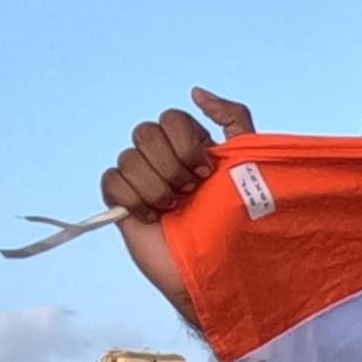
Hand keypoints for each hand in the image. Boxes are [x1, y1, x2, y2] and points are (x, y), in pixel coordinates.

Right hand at [100, 89, 260, 222]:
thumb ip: (233, 118)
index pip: (171, 117)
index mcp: (189, 146)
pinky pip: (111, 181)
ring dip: (155, 187)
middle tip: (190, 192)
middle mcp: (163, 159)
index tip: (207, 172)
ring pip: (128, 158)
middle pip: (144, 132)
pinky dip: (132, 199)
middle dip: (170, 165)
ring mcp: (141, 181)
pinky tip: (152, 218)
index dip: (186, 142)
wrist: (218, 269)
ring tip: (173, 209)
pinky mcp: (123, 205)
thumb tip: (196, 92)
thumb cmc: (238, 222)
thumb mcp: (249, 161)